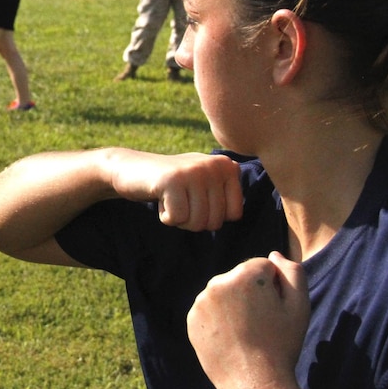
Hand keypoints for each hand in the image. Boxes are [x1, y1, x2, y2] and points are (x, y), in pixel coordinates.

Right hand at [108, 150, 242, 230]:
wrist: (130, 168)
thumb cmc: (172, 183)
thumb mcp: (204, 182)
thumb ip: (227, 192)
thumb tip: (256, 216)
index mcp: (227, 167)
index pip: (233, 215)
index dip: (210, 215)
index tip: (194, 198)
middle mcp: (215, 165)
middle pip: (214, 222)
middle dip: (192, 219)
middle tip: (178, 198)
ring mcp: (194, 171)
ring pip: (197, 222)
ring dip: (179, 219)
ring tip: (170, 198)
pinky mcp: (173, 180)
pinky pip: (177, 219)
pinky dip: (166, 217)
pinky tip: (160, 198)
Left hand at [187, 252, 310, 388]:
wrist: (254, 383)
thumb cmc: (281, 344)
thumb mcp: (300, 306)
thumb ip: (292, 271)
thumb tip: (273, 254)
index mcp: (245, 275)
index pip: (263, 266)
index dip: (274, 287)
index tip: (274, 309)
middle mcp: (217, 282)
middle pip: (240, 278)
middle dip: (252, 293)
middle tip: (261, 323)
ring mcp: (201, 301)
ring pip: (224, 294)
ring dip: (234, 305)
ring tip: (246, 333)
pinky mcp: (191, 319)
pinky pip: (209, 310)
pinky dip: (219, 319)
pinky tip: (231, 338)